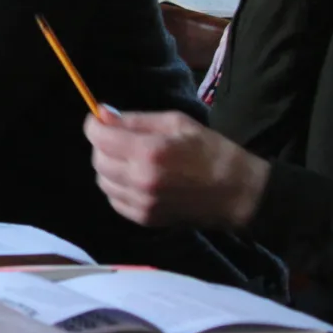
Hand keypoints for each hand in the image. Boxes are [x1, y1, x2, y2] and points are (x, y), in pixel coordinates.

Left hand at [86, 109, 270, 228]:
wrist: (238, 193)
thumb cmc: (211, 151)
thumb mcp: (176, 123)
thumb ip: (135, 120)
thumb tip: (102, 114)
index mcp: (149, 152)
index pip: (99, 137)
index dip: (94, 125)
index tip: (100, 120)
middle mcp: (140, 180)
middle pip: (97, 160)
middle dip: (102, 145)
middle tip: (119, 139)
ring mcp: (142, 203)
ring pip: (103, 181)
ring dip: (109, 167)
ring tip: (130, 160)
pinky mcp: (145, 219)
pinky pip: (114, 199)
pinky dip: (118, 187)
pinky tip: (136, 179)